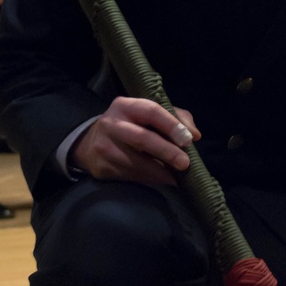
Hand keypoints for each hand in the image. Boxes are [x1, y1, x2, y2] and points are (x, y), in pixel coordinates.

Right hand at [70, 97, 200, 184]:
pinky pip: (130, 175)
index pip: (151, 111)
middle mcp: (111, 123)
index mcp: (125, 105)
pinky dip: (150, 179)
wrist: (91, 142)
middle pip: (142, 138)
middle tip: (185, 164)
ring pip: (136, 162)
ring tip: (176, 177)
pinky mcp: (101, 167)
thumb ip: (176, 118)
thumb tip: (194, 135)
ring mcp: (104, 146)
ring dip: (160, 172)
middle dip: (166, 152)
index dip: (171, 125)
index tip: (188, 140)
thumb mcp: (150, 114)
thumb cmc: (131, 125)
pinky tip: (162, 179)